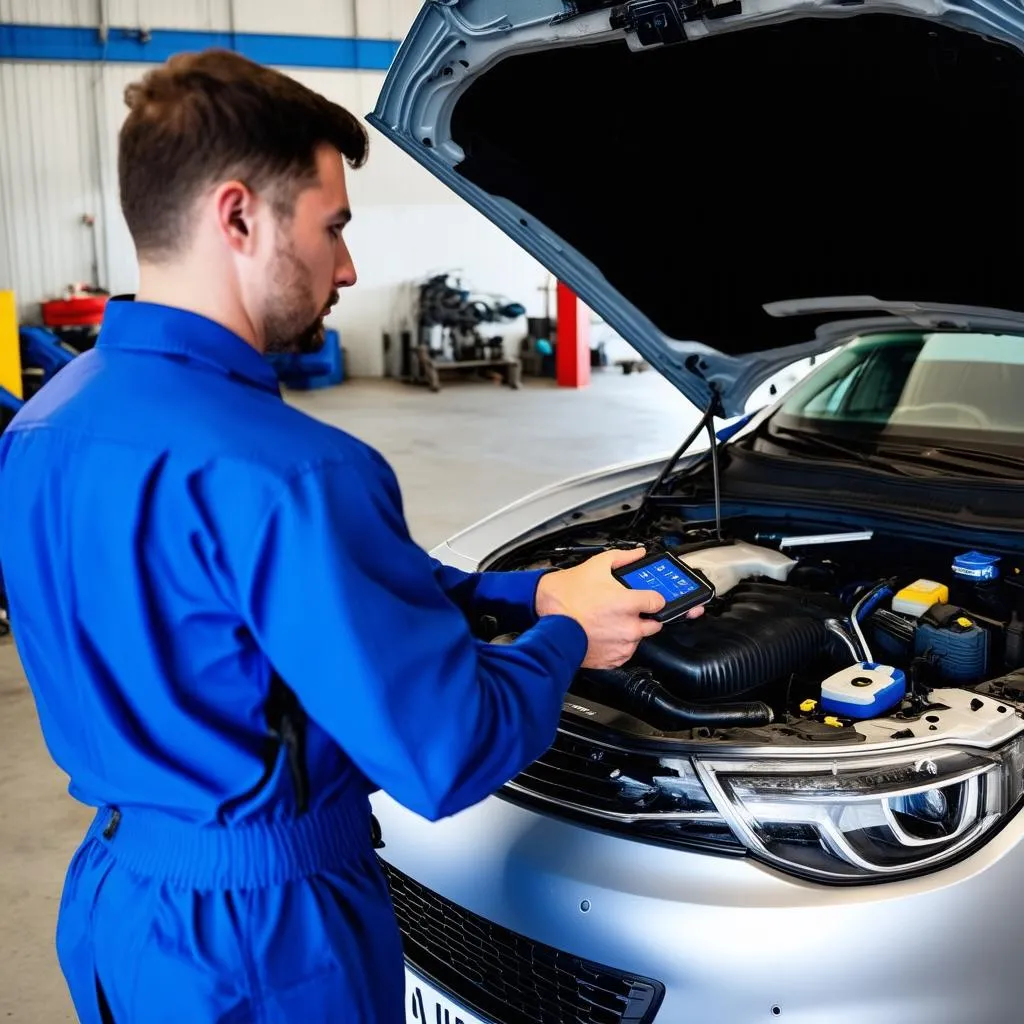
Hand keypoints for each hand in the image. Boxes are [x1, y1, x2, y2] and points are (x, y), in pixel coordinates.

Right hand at [535, 547, 702, 669]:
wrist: (549, 622)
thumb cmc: (567, 596)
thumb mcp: (596, 566)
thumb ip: (623, 558)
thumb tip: (637, 554)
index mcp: (629, 603)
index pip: (660, 602)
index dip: (653, 597)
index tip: (648, 597)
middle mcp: (630, 627)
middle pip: (654, 623)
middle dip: (644, 615)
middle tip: (626, 609)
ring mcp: (622, 645)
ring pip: (639, 638)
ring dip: (631, 630)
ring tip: (610, 621)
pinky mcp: (613, 659)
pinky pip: (625, 652)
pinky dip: (619, 644)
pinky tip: (604, 633)